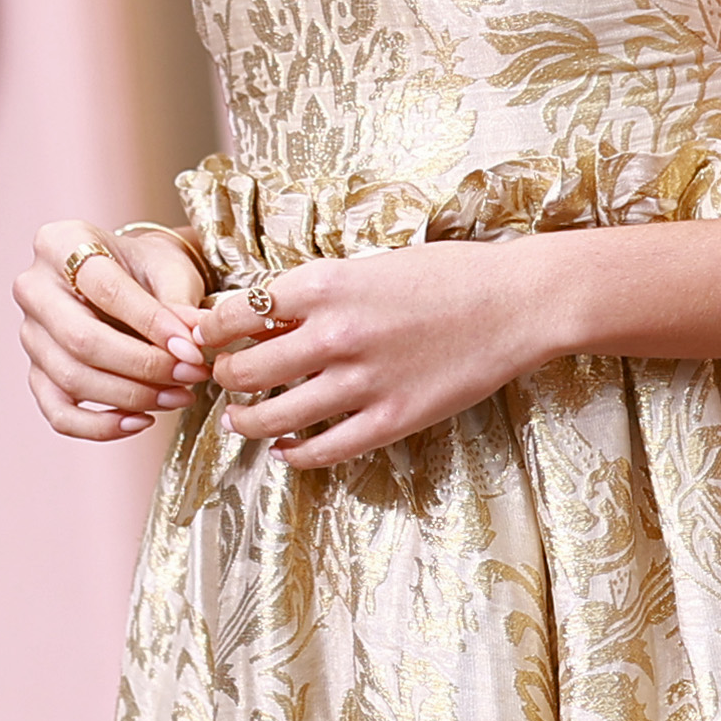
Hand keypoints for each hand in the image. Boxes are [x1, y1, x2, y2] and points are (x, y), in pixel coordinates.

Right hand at [14, 218, 213, 442]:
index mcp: (61, 243)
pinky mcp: (36, 373)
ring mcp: (30, 334)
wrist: (131, 280)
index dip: (151, 323)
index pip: (104, 289)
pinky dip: (100, 427)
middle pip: (81, 340)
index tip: (192, 348)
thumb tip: (194, 342)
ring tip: (178, 395)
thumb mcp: (171, 269)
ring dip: (131, 397)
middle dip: (142, 366)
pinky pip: (59, 413)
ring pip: (72, 379)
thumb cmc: (150, 268)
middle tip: (190, 375)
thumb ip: (181, 303)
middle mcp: (34, 288)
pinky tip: (141, 421)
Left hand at [208, 240, 566, 467]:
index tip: (205, 340)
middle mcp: (334, 333)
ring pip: (275, 416)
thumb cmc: (445, 274)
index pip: (237, 314)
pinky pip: (325, 449)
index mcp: (324, 285)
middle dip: (222, 379)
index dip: (209, 332)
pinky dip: (295, 454)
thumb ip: (316, 293)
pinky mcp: (392, 419)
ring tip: (238, 421)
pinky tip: (286, 450)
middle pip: (246, 369)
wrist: (516, 302)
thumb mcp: (369, 266)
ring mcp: (363, 381)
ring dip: (246, 422)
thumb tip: (262, 318)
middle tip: (219, 382)